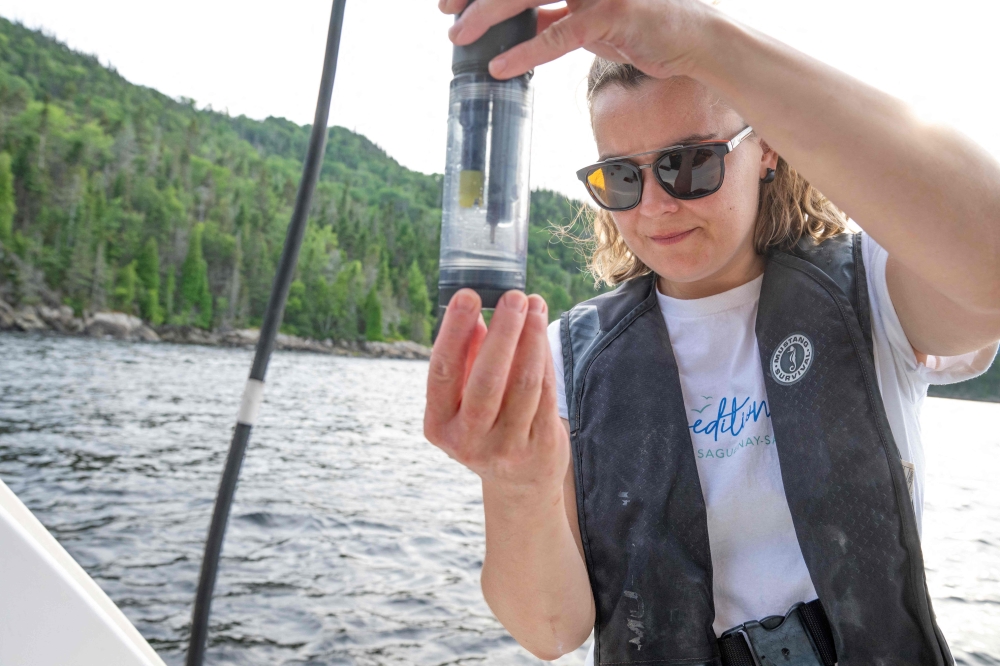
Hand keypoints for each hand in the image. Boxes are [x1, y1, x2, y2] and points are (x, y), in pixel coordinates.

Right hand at [423, 288, 568, 494]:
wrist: (518, 484)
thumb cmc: (486, 425)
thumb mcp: (463, 399)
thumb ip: (465, 358)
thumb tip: (473, 308)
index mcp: (438, 425)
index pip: (443, 371)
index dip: (454, 331)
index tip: (468, 295)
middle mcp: (468, 440)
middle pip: (486, 380)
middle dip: (503, 334)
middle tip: (513, 296)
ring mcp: (506, 447)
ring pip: (523, 384)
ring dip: (531, 338)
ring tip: (534, 304)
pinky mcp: (540, 446)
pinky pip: (546, 393)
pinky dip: (545, 357)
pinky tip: (543, 331)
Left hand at [438, 0, 719, 80]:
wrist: (693, 39)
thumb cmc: (641, 24)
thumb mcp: (589, 14)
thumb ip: (554, 11)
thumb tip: (515, 19)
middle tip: (444, 8)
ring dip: (488, 14)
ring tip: (459, 35)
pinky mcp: (613, 15)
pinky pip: (559, 34)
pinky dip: (525, 51)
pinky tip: (500, 65)